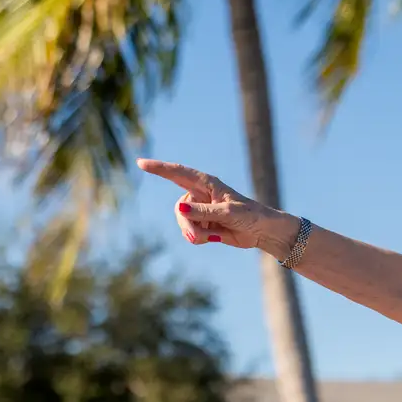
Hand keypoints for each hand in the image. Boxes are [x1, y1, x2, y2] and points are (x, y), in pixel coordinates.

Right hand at [137, 159, 296, 255]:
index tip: (141, 163)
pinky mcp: (202, 224)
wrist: (261, 232)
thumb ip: (203, 211)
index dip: (158, 168)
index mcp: (207, 183)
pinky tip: (215, 237)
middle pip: (179, 209)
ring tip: (213, 236)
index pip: (178, 173)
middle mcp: (200, 194)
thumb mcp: (227, 213)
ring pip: (183, 223)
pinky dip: (200, 238)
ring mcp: (200, 209)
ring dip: (195, 234)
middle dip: (187, 224)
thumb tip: (180, 209)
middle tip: (200, 235)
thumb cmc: (250, 216)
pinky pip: (190, 233)